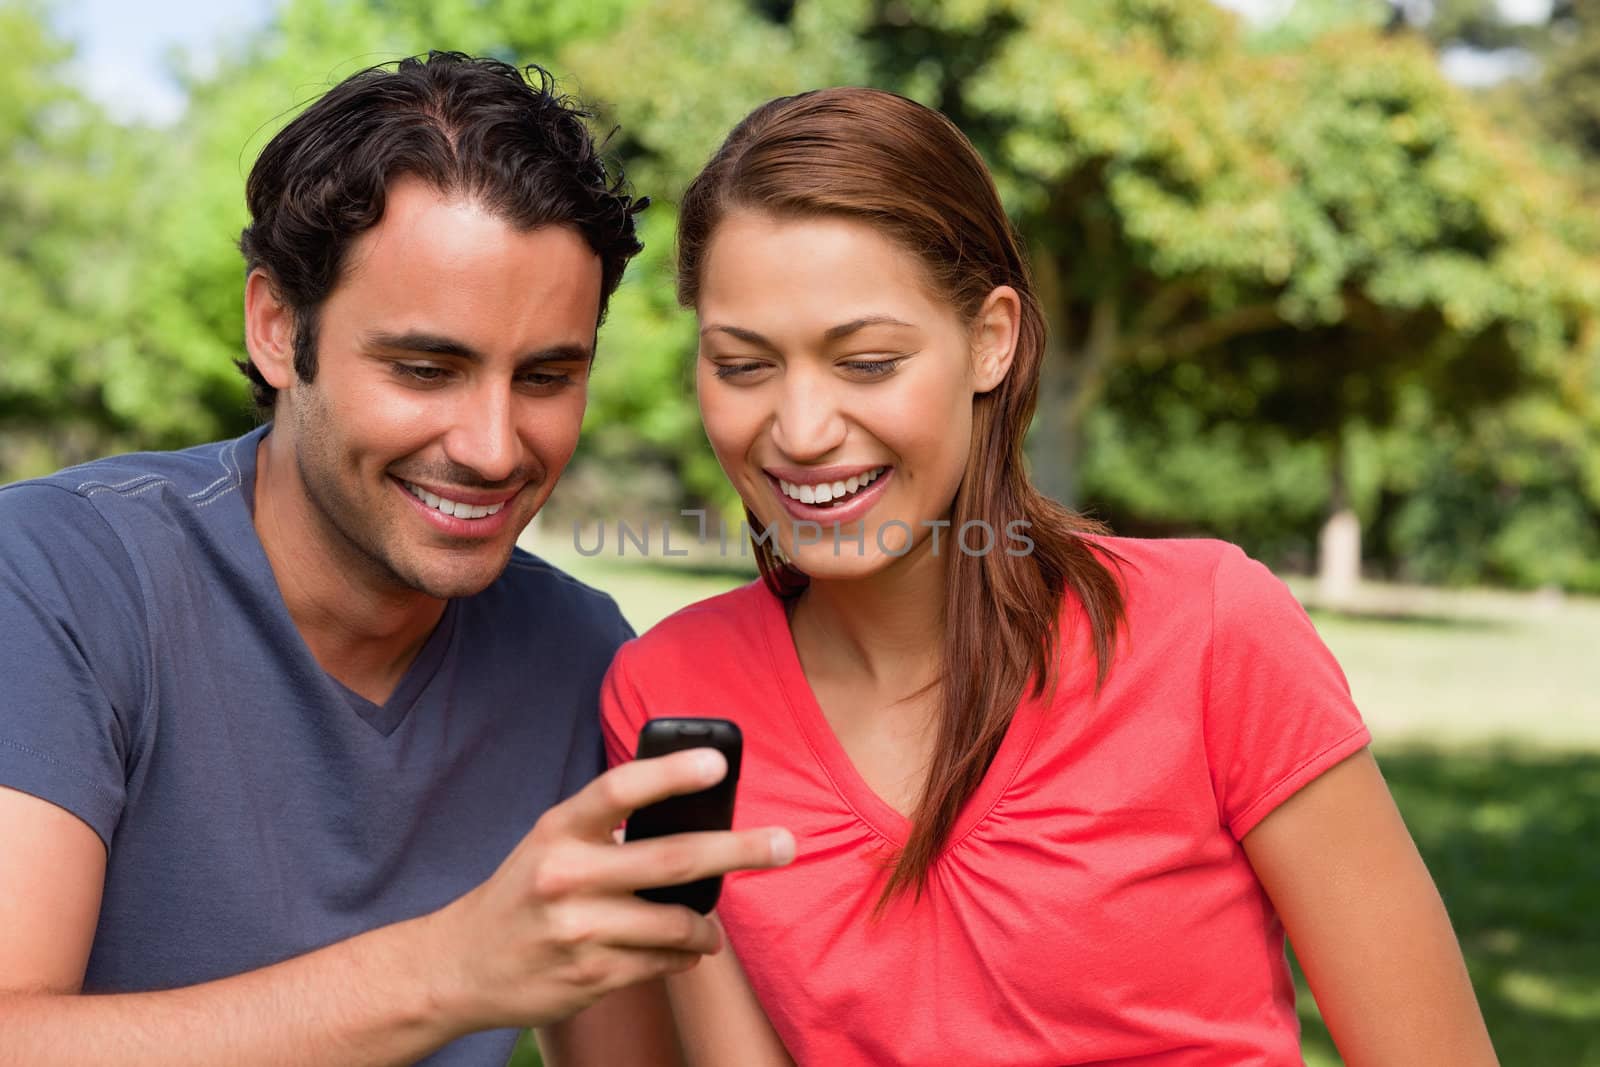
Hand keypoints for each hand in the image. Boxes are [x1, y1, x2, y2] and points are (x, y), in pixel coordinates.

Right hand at [417, 749, 792, 1034]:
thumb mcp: (550, 843)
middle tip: (785, 845)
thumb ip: (608, 828)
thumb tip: (695, 815)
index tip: (717, 764)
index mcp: (558, 829)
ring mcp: (579, 930)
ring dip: (707, 928)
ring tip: (710, 929)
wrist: (460, 966)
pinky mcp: (590, 976)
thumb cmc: (524, 892)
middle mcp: (566, 875)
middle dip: (739, 851)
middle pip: (672, 858)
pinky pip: (663, 963)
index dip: (670, 773)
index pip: (619, 790)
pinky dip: (681, 956)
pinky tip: (675, 952)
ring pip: (678, 924)